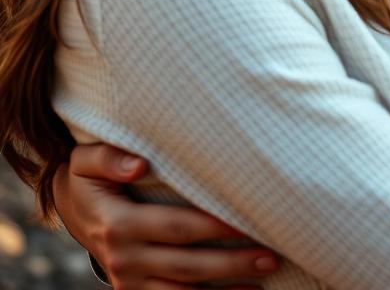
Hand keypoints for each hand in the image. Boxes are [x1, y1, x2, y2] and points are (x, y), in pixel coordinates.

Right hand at [54, 143, 278, 288]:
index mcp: (118, 225)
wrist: (71, 208)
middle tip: (271, 256)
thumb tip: (139, 165)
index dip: (214, 227)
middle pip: (186, 266)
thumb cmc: (90, 177)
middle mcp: (123, 260)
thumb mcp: (87, 160)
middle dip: (231, 264)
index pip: (177, 227)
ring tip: (264, 283)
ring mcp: (127, 281)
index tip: (248, 222)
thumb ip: (109, 157)